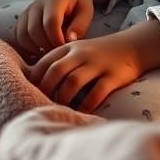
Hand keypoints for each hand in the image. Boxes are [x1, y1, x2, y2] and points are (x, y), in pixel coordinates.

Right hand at [14, 0, 111, 59]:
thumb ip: (79, 26)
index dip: (57, 40)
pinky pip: (16, 37)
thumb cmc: (78, 4)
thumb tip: (68, 40)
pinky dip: (24, 49)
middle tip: (58, 56)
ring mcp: (26, 12)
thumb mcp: (86, 12)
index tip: (65, 50)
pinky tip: (38, 53)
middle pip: (34, 31)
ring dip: (34, 50)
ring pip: (22, 36)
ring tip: (49, 54)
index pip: (50, 22)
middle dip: (46, 47)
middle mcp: (37, 4)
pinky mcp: (20, 20)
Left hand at [28, 31, 142, 111]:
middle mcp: (81, 54)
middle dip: (45, 89)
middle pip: (56, 71)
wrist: (132, 46)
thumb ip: (60, 62)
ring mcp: (97, 64)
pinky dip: (87, 104)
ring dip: (64, 97)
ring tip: (59, 110)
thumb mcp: (77, 51)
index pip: (45, 61)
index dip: (35, 78)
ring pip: (74, 81)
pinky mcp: (113, 75)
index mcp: (69, 47)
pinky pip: (97, 91)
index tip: (27, 92)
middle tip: (39, 104)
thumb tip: (38, 84)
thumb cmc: (98, 54)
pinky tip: (81, 113)